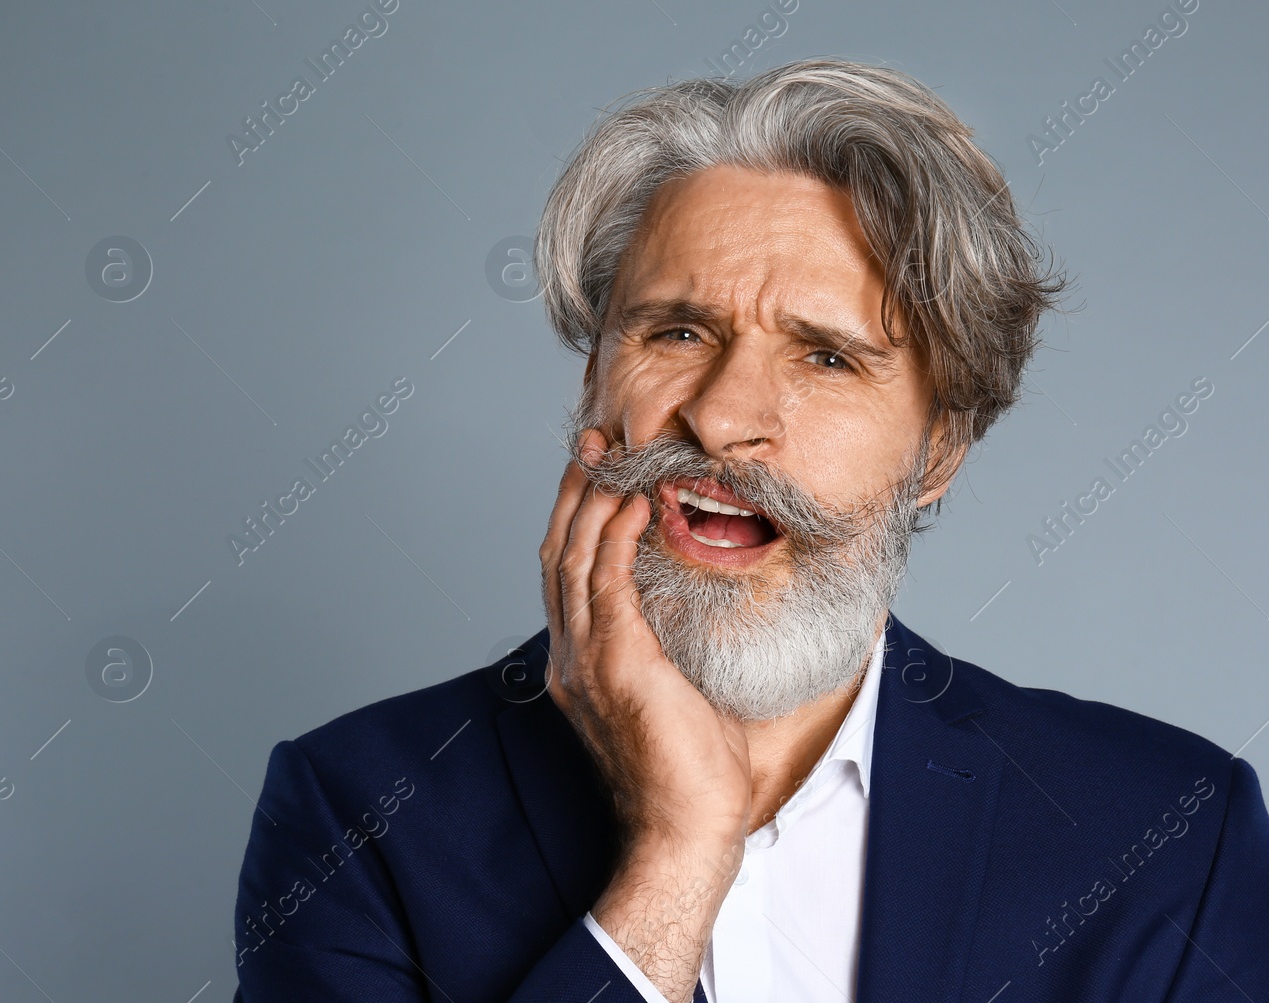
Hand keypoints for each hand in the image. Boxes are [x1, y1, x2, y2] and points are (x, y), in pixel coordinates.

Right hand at [539, 427, 749, 999]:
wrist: (688, 825)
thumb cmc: (693, 770)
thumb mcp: (678, 691)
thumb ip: (676, 645)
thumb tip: (710, 605)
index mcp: (578, 665)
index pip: (567, 575)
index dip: (575, 519)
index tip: (595, 475)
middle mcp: (569, 657)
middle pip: (558, 554)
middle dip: (573, 493)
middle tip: (593, 444)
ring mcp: (584, 659)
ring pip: (574, 558)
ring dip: (590, 499)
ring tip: (609, 454)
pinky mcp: (615, 661)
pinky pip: (606, 580)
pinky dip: (616, 534)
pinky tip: (632, 501)